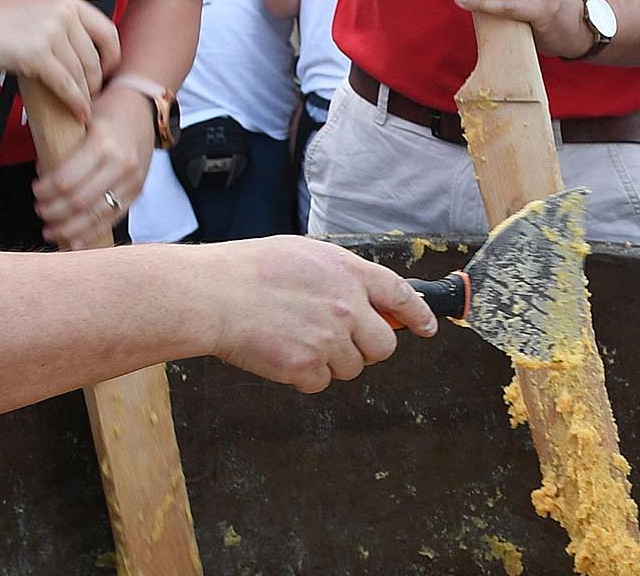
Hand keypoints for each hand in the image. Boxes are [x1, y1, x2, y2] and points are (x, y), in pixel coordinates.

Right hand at [0, 0, 122, 123]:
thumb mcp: (34, 13)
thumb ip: (59, 27)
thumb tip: (81, 54)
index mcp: (66, 0)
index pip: (107, 30)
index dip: (112, 56)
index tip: (108, 71)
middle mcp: (63, 12)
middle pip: (95, 56)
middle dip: (96, 80)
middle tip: (91, 95)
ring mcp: (51, 32)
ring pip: (81, 73)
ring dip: (84, 94)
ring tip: (82, 106)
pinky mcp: (35, 54)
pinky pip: (65, 84)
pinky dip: (74, 102)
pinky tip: (77, 112)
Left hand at [32, 81, 152, 248]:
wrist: (144, 108)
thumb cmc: (108, 112)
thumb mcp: (82, 121)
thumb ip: (63, 149)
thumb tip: (43, 178)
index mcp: (103, 142)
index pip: (66, 179)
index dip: (44, 192)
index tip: (35, 191)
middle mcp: (121, 163)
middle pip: (79, 201)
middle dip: (53, 211)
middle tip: (40, 210)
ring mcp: (132, 179)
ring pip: (95, 215)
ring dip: (69, 227)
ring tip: (50, 229)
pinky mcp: (138, 191)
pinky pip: (113, 218)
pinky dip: (91, 233)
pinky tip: (74, 242)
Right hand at [206, 237, 436, 392]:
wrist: (213, 295)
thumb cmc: (250, 269)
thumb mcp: (307, 255)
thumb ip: (342, 276)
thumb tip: (365, 297)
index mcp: (349, 273)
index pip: (401, 295)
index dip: (418, 314)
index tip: (426, 328)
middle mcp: (347, 306)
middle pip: (383, 346)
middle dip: (367, 348)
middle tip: (339, 341)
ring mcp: (328, 338)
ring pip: (351, 368)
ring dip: (330, 362)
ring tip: (296, 339)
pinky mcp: (305, 367)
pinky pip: (319, 383)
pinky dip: (303, 377)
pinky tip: (281, 354)